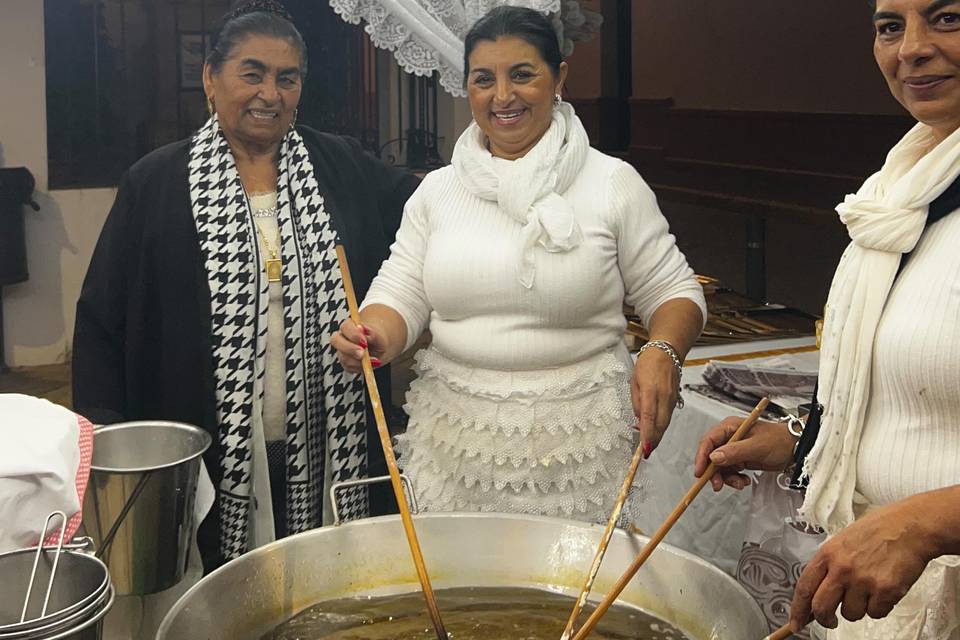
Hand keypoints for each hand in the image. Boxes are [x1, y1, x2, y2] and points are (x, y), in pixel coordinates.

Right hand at [331, 319, 384, 373]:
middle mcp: (342, 337)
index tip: (364, 342)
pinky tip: (368, 365)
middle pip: (336, 340)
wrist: (378, 349)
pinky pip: (348, 367)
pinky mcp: (345, 362)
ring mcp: (341, 351)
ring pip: (343, 357)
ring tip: (373, 361)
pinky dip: (360, 367)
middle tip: (362, 354)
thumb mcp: (379, 338)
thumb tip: (364, 329)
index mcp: (349, 326)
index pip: (345, 327)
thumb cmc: (377, 340)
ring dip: (358, 361)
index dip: (353, 335)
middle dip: (350, 349)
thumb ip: (372, 334)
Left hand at [630, 347, 679, 455]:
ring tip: (649, 445)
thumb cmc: (647, 364)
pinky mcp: (675, 399)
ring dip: (658, 435)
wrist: (666, 352)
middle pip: (660, 425)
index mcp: (651, 391)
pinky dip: (662, 426)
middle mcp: (664, 397)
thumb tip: (638, 421)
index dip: (648, 435)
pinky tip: (655, 430)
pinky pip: (668, 416)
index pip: (649, 418)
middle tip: (646, 453)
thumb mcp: (635, 382)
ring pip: (665, 423)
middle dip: (654, 441)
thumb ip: (637, 402)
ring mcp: (671, 399)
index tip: (645, 448)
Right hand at [693, 417, 795, 490]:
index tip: (700, 472)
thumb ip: (734, 452)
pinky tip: (744, 481)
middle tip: (718, 484)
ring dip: (726, 478)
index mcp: (730, 427)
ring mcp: (734, 449)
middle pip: (711, 456)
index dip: (702, 457)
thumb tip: (713, 458)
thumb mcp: (757, 446)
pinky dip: (734, 479)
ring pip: (719, 467)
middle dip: (714, 472)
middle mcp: (729, 437)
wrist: (795, 448)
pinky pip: (729, 471)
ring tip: (739, 483)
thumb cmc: (779, 441)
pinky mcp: (739, 459)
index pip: (708, 441)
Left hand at [788, 496, 937, 630]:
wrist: (909, 527)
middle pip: (821, 607)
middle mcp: (842, 569)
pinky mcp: (886, 591)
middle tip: (830, 620)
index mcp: (827, 554)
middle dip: (825, 619)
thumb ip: (828, 566)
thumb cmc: (877, 531)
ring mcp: (863, 581)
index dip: (798, 609)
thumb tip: (816, 593)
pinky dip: (879, 607)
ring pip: (851, 614)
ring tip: (868, 590)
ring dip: (858, 609)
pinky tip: (883, 589)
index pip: (804, 587)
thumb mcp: (842, 542)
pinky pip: (875, 613)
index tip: (796, 623)